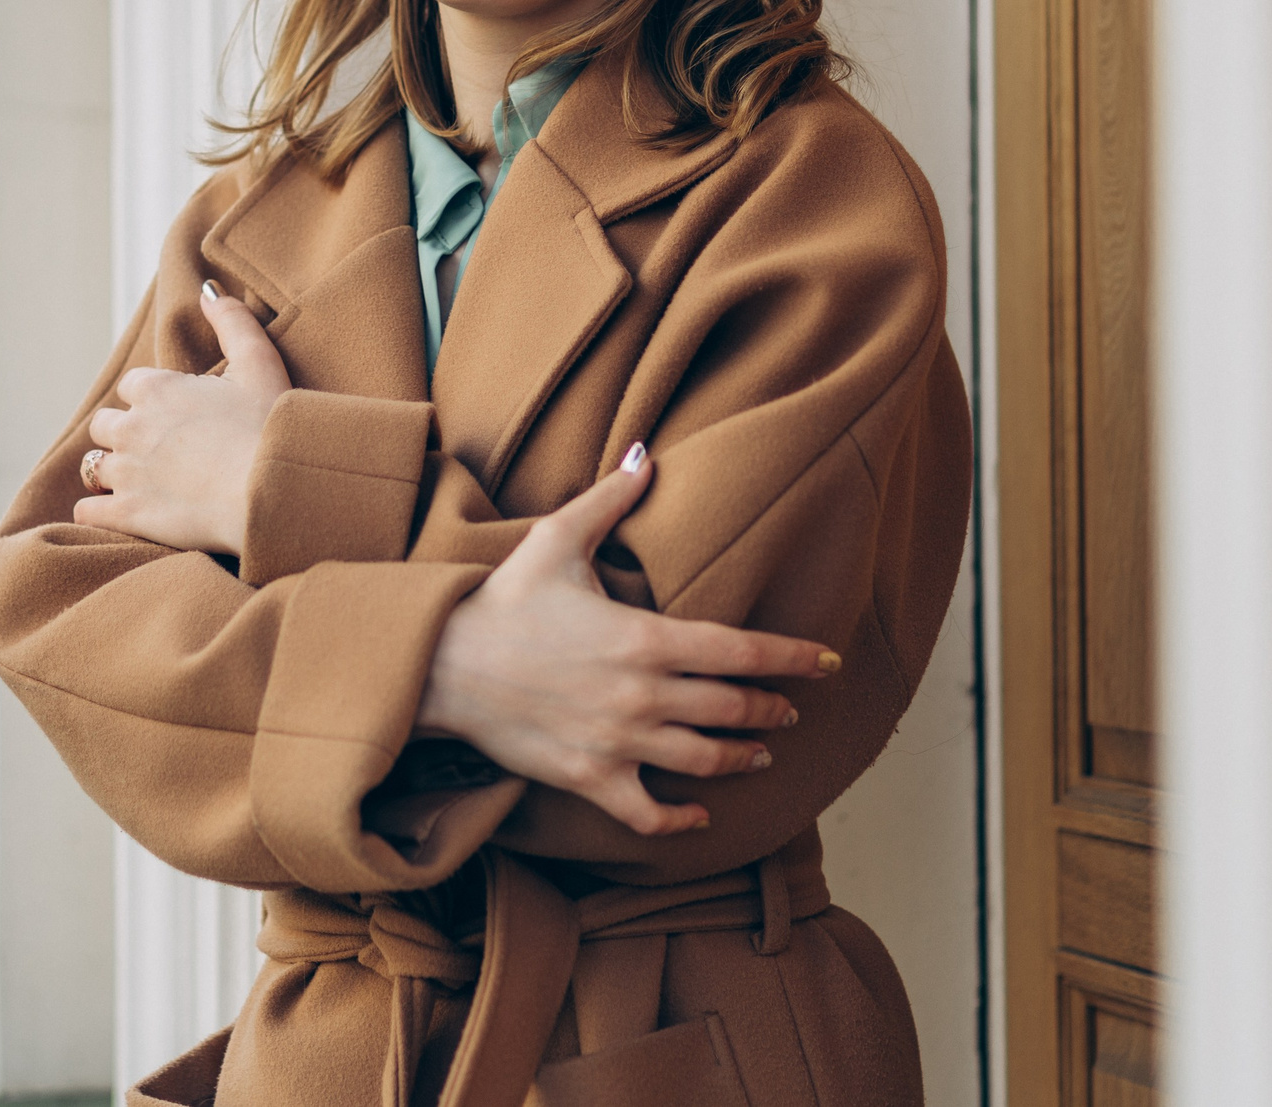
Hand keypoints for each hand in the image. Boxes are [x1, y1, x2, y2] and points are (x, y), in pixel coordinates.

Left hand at [73, 282, 290, 555]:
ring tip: (136, 481)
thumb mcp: (259, 362)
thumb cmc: (268, 425)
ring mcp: (126, 473)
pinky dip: (97, 512)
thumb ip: (232, 321)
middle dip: (123, 433)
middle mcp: (131, 428)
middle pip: (104, 425)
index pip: (132, 386)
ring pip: (93, 467)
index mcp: (156, 390)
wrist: (269, 491)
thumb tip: (209, 291)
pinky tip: (114, 514)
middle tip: (152, 448)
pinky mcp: (127, 515)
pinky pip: (88, 510)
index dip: (151, 398)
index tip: (172, 413)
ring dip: (110, 472)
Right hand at [414, 445, 840, 835]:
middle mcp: (643, 695)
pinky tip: (697, 814)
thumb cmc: (504, 601)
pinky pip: (649, 812)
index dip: (794, 657)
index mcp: (646, 637)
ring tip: (759, 752)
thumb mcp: (556, 540)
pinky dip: (680, 818)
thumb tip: (645, 455)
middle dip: (771, 708)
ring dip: (741, 756)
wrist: (444, 665)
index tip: (827, 661)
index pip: (742, 650)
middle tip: (789, 708)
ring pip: (704, 759)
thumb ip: (610, 500)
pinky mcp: (590, 778)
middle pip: (734, 708)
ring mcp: (619, 741)